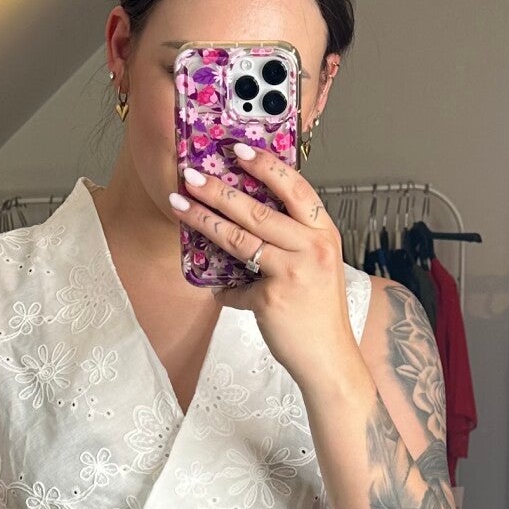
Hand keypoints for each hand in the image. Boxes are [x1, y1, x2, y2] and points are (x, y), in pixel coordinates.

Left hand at [166, 143, 355, 388]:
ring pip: (239, 239)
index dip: (266, 166)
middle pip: (258, 210)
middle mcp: (313, 248)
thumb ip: (291, 241)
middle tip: (190, 174)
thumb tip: (246, 221)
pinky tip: (217, 290)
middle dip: (218, 189)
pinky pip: (236, 288)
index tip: (238, 149)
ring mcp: (293, 273)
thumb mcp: (316, 266)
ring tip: (179, 205)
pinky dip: (225, 291)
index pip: (295, 189)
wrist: (329, 358)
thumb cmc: (319, 312)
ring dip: (204, 220)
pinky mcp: (272, 299)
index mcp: (324, 233)